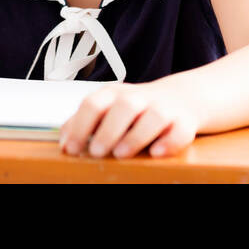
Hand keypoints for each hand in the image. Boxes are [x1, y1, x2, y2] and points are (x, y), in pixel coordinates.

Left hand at [59, 81, 198, 158]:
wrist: (182, 98)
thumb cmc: (136, 107)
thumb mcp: (107, 108)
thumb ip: (84, 122)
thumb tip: (63, 141)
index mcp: (114, 94)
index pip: (93, 103)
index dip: (79, 126)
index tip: (70, 148)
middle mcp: (138, 98)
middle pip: (123, 107)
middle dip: (107, 130)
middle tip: (96, 152)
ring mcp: (163, 108)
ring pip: (152, 117)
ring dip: (135, 136)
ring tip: (120, 154)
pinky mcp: (185, 122)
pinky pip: (180, 130)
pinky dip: (169, 142)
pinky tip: (156, 153)